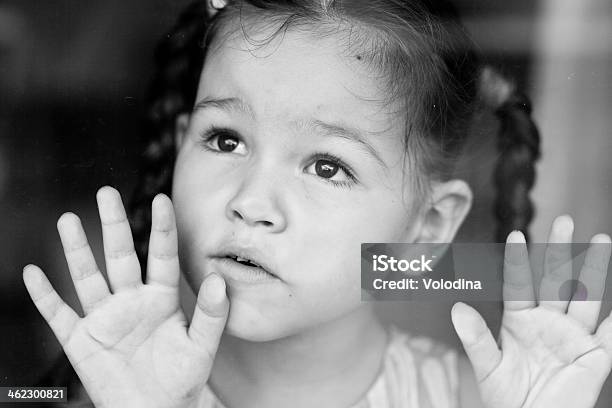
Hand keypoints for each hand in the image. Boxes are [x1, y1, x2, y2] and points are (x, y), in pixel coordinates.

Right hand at [23, 186, 228, 407]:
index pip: (161, 255)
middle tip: (106, 193)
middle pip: (120, 255)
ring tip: (68, 219)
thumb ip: (211, 313)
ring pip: (88, 276)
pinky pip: (59, 314)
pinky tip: (33, 273)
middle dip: (114, 225)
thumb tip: (219, 279)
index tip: (162, 199)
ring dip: (77, 250)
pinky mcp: (81, 339)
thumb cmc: (183, 378)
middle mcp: (131, 299)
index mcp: (162, 297)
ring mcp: (104, 317)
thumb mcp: (202, 346)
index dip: (162, 228)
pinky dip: (45, 296)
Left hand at [452, 215, 611, 407]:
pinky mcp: (594, 357)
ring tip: (601, 240)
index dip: (517, 261)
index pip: (519, 284)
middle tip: (564, 221)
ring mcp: (572, 336)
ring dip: (593, 270)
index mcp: (519, 320)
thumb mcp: (487, 367)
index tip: (515, 235)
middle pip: (556, 280)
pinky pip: (611, 333)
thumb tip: (456, 309)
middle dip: (560, 251)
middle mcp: (547, 321)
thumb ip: (475, 338)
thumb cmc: (507, 398)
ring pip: (585, 296)